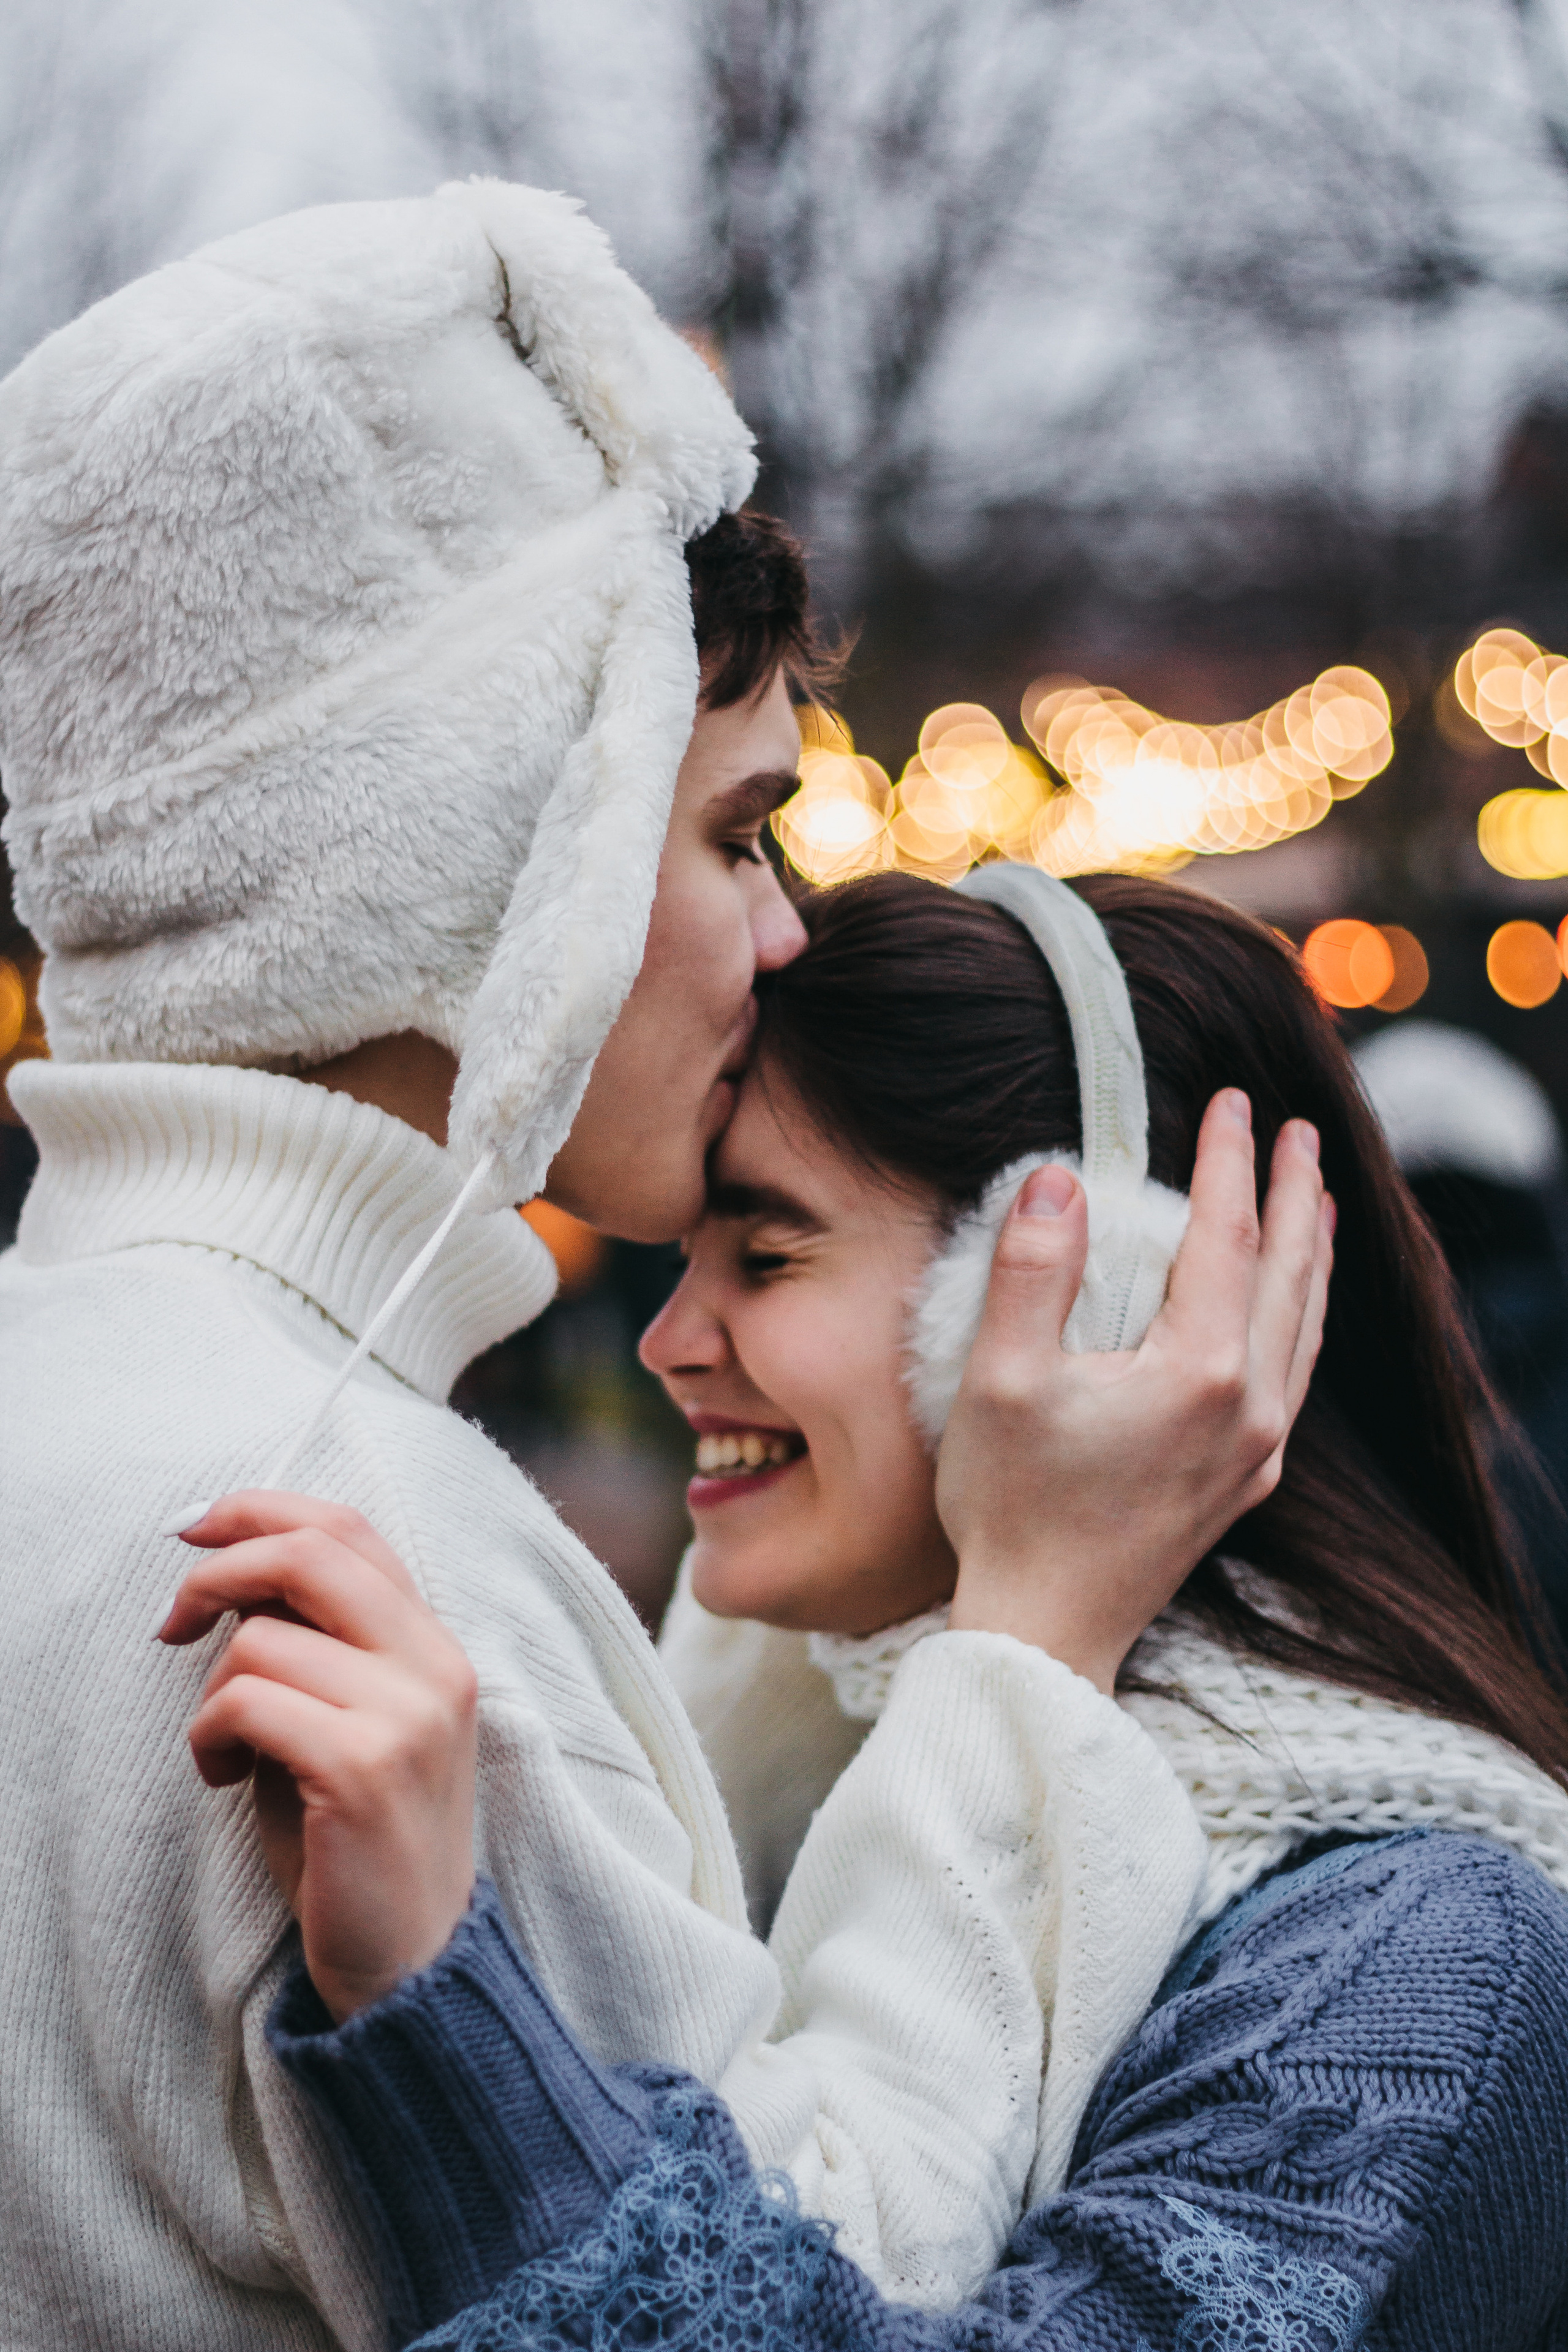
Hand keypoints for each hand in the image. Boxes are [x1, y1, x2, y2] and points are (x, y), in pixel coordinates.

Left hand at [158, 1493, 477, 2022]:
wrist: (410, 1961)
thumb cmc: (358, 1840)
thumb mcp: (349, 1720)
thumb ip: (318, 1645)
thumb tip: (231, 1576)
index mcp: (435, 1646)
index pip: (351, 1528)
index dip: (263, 1509)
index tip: (195, 1529)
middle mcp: (434, 1665)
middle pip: (312, 1552)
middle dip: (218, 1569)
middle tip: (170, 1621)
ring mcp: (407, 1715)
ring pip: (262, 1639)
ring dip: (210, 1692)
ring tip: (223, 1750)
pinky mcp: (362, 1768)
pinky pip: (245, 1704)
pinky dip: (209, 1737)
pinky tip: (224, 1778)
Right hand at [938, 1092, 1331, 1692]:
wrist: (1046, 1633)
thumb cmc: (1012, 1508)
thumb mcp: (1000, 1379)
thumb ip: (1033, 1270)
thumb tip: (1057, 1176)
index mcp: (1199, 1370)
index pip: (1226, 1235)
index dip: (1229, 1160)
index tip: (1232, 1100)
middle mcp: (1251, 1407)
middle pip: (1289, 1273)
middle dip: (1294, 1194)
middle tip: (1299, 1130)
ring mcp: (1257, 1450)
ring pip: (1306, 1328)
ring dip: (1311, 1256)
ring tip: (1315, 1203)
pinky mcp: (1245, 1482)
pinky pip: (1296, 1376)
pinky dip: (1303, 1320)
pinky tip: (1289, 1311)